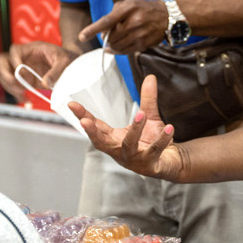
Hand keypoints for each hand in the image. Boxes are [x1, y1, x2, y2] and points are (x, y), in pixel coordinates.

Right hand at [0, 41, 75, 98]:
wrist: (71, 63)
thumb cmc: (68, 58)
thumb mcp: (65, 61)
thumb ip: (56, 71)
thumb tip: (45, 83)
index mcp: (32, 49)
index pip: (15, 50)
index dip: (14, 60)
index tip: (21, 70)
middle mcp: (24, 58)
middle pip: (3, 62)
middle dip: (5, 74)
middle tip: (15, 84)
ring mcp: (23, 69)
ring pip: (6, 75)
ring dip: (10, 86)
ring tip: (22, 95)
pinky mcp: (26, 80)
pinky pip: (15, 86)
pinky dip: (17, 95)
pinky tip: (26, 100)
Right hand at [67, 74, 184, 181]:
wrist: (170, 163)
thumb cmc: (151, 141)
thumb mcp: (148, 117)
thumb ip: (147, 99)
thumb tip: (151, 76)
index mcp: (114, 139)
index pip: (95, 127)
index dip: (83, 116)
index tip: (71, 104)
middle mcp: (120, 151)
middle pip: (101, 142)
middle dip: (92, 132)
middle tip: (85, 121)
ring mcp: (134, 160)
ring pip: (129, 144)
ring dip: (134, 130)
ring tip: (141, 115)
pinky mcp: (150, 166)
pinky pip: (154, 151)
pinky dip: (161, 140)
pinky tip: (169, 128)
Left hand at [78, 0, 170, 53]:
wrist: (166, 16)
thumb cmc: (143, 8)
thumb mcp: (129, 3)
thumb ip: (113, 13)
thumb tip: (102, 30)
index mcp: (128, 8)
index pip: (107, 21)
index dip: (93, 29)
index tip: (82, 37)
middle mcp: (134, 22)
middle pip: (110, 37)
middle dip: (106, 37)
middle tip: (108, 34)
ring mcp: (139, 34)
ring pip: (116, 46)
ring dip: (111, 44)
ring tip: (116, 38)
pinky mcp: (143, 44)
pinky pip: (124, 52)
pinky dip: (116, 51)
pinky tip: (114, 48)